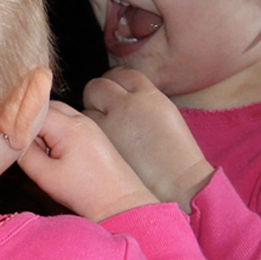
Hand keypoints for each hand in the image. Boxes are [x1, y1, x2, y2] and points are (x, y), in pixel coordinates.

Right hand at [17, 99, 157, 220]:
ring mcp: (89, 125)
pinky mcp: (93, 134)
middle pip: (46, 106)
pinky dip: (55, 131)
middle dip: (30, 121)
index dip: (18, 121)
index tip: (7, 136)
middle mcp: (80, 119)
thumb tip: (12, 139)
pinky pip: (68, 122)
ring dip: (43, 126)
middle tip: (21, 144)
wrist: (119, 202)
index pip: (34, 111)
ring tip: (38, 150)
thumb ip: (25, 154)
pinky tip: (53, 152)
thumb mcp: (46, 176)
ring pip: (57, 113)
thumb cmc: (85, 192)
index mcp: (68, 127)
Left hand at [81, 69, 213, 208]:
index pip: (122, 75)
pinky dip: (86, 134)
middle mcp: (126, 104)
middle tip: (103, 112)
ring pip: (85, 108)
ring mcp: (109, 124)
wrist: (177, 184)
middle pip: (98, 86)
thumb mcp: (166, 113)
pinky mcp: (98, 144)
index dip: (116, 83)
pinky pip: (83, 130)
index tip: (115, 93)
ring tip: (104, 133)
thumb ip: (143, 99)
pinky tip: (98, 146)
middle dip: (98, 97)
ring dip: (89, 116)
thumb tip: (123, 94)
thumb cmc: (176, 155)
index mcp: (148, 95)